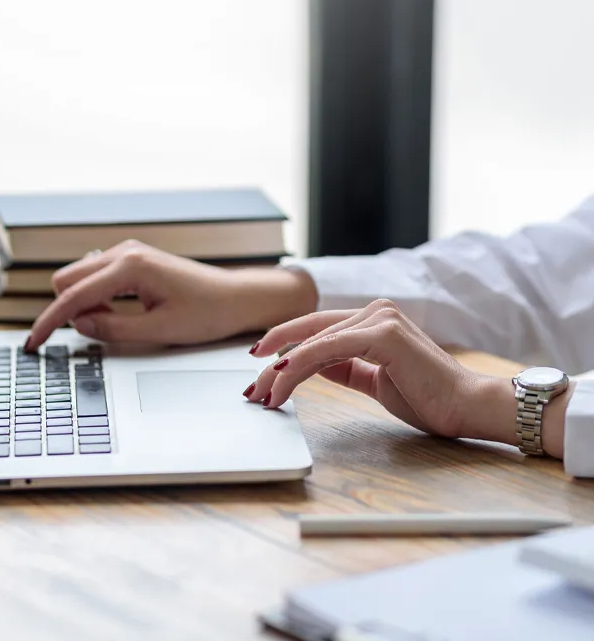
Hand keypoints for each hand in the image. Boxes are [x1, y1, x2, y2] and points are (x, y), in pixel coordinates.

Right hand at [25, 240, 317, 349]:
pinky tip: (120, 310)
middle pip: (66, 279)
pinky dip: (96, 296)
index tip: (33, 345)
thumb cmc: (206, 313)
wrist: (235, 298)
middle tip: (98, 333)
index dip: (49, 323)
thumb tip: (78, 325)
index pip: (73, 297)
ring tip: (117, 322)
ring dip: (83, 303)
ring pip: (78, 276)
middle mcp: (124, 252)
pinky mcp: (133, 259)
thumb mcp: (158, 331)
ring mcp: (128, 252)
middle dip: (68, 310)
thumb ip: (112, 329)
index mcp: (129, 267)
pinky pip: (96, 276)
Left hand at [245, 299, 573, 456]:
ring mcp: (380, 318)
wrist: (467, 408)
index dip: (284, 342)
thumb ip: (344, 366)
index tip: (259, 363)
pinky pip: (329, 350)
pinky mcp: (384, 334)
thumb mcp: (374, 379)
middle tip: (251, 386)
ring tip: (263, 394)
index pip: (317, 328)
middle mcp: (375, 310)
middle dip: (274, 360)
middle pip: (308, 332)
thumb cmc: (427, 396)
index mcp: (374, 319)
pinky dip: (300, 365)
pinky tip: (282, 380)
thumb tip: (310, 362)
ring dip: (281, 370)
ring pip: (313, 342)